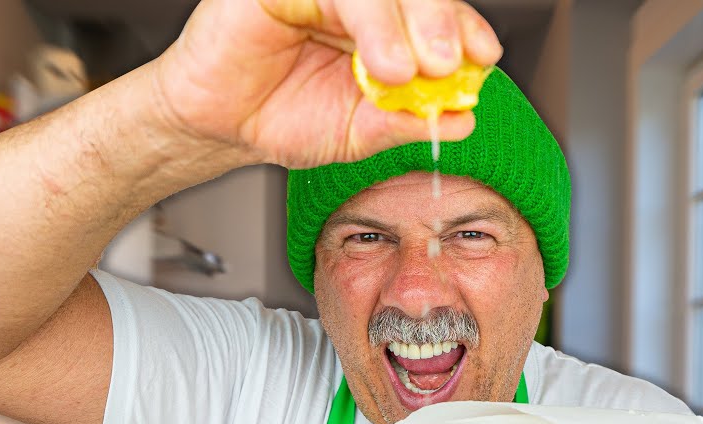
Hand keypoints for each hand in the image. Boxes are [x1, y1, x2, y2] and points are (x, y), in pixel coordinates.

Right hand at [152, 0, 502, 168]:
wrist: (219, 127)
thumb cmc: (282, 118)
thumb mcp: (361, 132)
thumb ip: (409, 121)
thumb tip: (465, 118)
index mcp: (384, 26)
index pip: (435, 12)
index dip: (463, 27)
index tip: (483, 57)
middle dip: (441, 22)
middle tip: (449, 64)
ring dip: (403, 24)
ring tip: (405, 74)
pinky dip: (367, 20)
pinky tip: (376, 61)